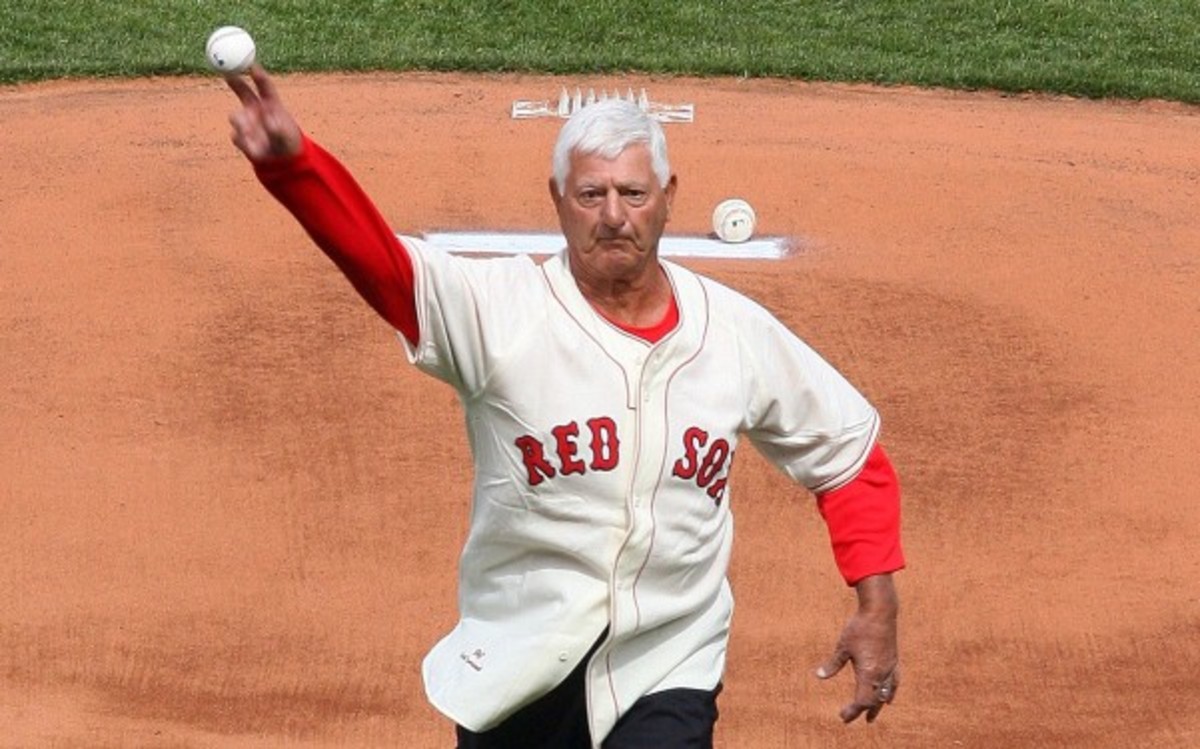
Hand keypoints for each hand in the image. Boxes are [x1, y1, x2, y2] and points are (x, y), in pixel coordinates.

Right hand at [224, 64, 302, 162]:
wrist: (282, 161)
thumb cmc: (288, 143)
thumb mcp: (288, 136)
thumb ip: (278, 128)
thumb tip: (268, 121)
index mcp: (272, 105)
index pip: (264, 86)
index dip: (258, 75)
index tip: (252, 66)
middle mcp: (257, 110)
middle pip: (242, 91)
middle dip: (234, 80)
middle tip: (227, 75)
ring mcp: (247, 122)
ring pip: (235, 116)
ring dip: (240, 122)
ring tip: (250, 132)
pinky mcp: (241, 137)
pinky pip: (236, 136)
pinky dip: (242, 141)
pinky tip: (253, 148)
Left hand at [815, 573, 899, 723]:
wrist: (880, 611)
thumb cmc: (859, 628)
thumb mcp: (842, 647)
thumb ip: (832, 664)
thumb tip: (819, 675)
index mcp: (868, 673)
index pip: (862, 701)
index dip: (853, 711)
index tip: (843, 716)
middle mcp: (881, 674)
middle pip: (873, 700)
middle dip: (863, 711)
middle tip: (851, 718)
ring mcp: (890, 667)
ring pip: (885, 693)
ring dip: (877, 706)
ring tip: (872, 716)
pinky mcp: (894, 660)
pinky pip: (893, 683)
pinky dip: (889, 693)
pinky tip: (889, 697)